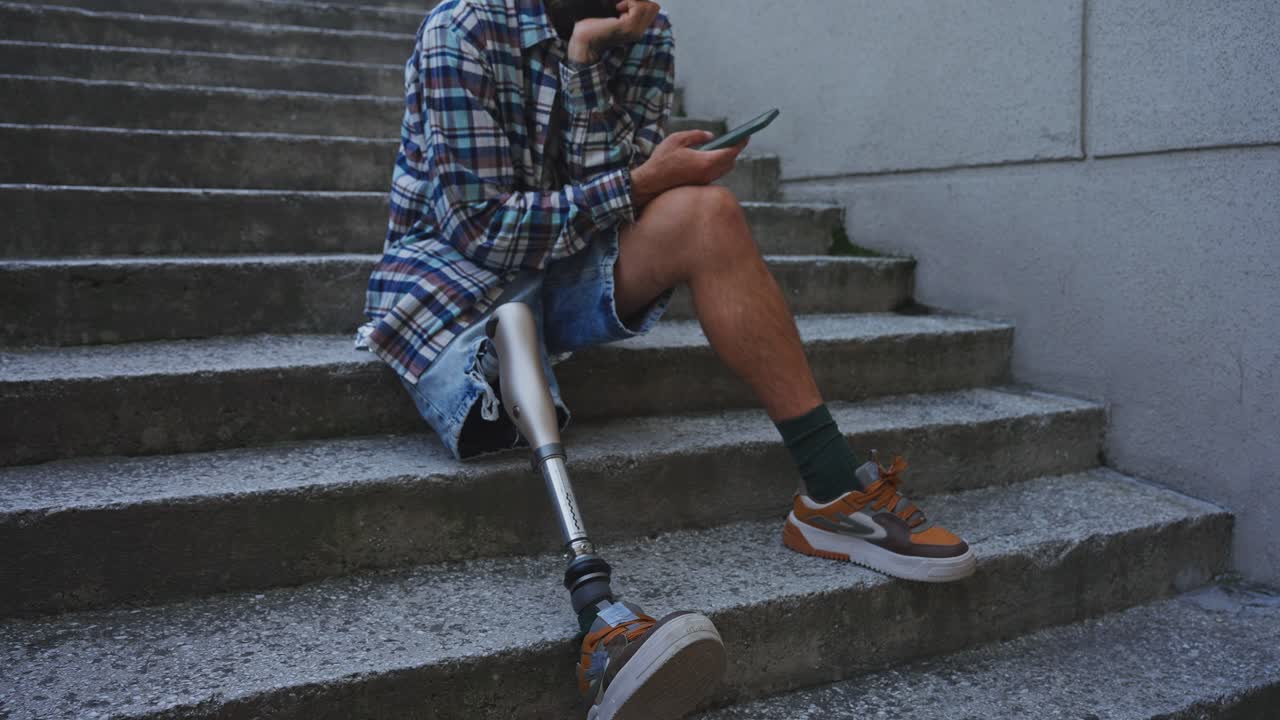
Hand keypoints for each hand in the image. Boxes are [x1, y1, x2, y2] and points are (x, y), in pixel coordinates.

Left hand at [568, 0, 661, 63]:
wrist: (584, 39)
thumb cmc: (594, 26)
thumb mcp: (615, 15)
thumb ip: (627, 8)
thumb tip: (633, 0)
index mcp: (637, 29)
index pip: (653, 8)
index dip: (640, 2)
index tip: (623, 4)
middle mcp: (639, 32)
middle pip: (654, 7)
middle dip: (638, 0)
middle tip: (622, 4)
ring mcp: (635, 31)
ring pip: (649, 6)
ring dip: (633, 1)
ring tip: (619, 6)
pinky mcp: (628, 27)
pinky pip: (638, 7)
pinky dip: (629, 2)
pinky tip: (617, 7)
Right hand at [630, 130, 748, 207]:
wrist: (650, 183)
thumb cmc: (662, 160)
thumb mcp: (677, 139)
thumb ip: (696, 135)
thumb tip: (711, 136)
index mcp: (705, 162)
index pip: (730, 152)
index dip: (740, 143)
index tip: (746, 135)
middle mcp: (708, 174)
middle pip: (730, 162)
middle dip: (735, 150)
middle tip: (736, 139)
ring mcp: (704, 182)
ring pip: (723, 170)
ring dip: (726, 159)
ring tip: (724, 147)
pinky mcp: (699, 185)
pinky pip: (715, 174)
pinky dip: (717, 165)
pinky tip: (711, 157)